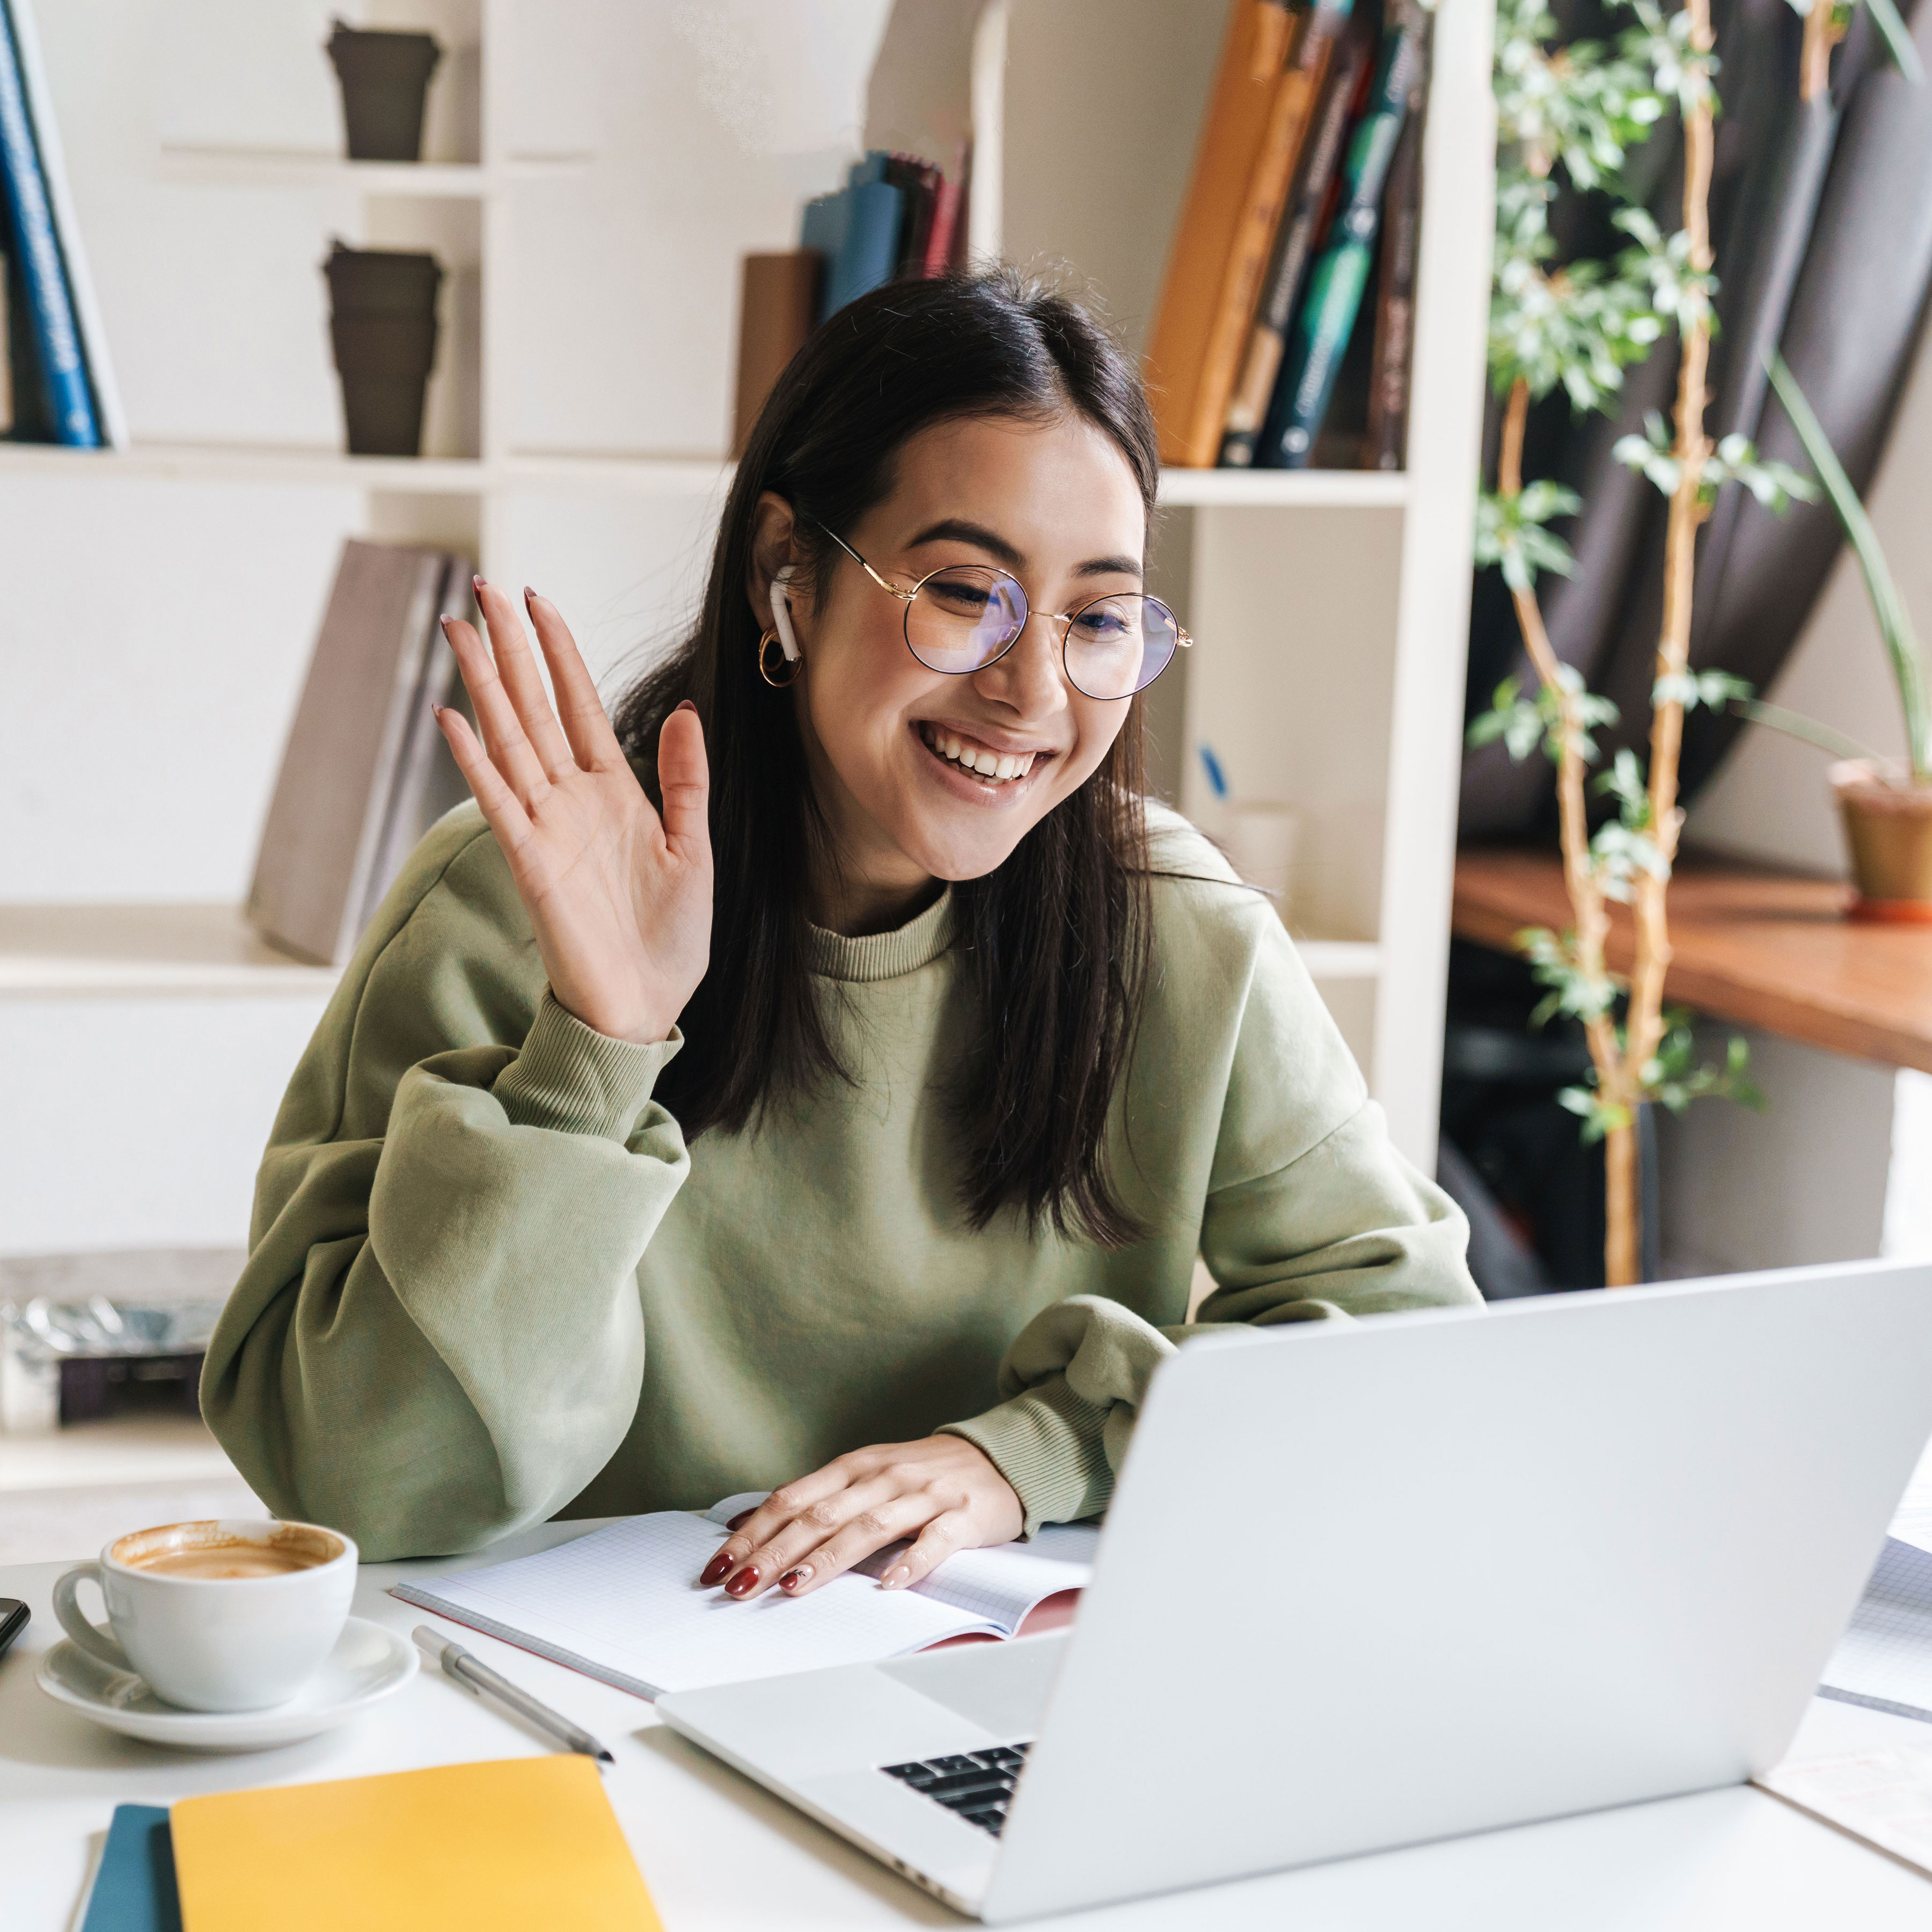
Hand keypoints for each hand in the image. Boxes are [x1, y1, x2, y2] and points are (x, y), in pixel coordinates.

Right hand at [434, 581, 710, 1044]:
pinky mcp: (530, 864)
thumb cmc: (668, 939)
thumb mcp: (693, 848)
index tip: (539, 599)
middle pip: (533, 708)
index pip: (580, 705)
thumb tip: (686, 711)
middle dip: (510, 648)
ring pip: (508, 740)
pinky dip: (474, 761)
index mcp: (614, 793)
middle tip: (483, 588)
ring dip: (482, 685)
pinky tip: (452, 717)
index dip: (560, 652)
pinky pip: (498, 802)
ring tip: (458, 629)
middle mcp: (572, 801)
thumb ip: (685, 780)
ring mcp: (546, 828)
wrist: (646, 1006)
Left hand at [698, 1437, 1023, 1600]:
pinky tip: (889, 1585)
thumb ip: (816, 1498)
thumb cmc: (922, 1474)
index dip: (753, 1533)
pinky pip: (935, 1541)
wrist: (999, 1456)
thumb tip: (748, 1522)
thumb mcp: (866, 1475)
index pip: (792, 1499)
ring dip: (827, 1558)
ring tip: (793, 1586)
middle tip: (738, 1587)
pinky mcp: (963, 1515)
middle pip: (820, 1515)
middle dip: (774, 1552)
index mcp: (855, 1467)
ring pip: (868, 1526)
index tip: (718, 1566)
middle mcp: (884, 1476)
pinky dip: (912, 1562)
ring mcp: (924, 1495)